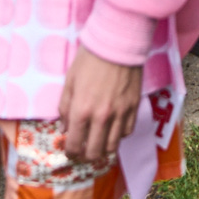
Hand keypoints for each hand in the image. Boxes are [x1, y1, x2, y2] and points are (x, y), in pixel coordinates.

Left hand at [59, 46, 142, 166]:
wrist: (118, 42)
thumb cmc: (89, 59)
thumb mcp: (70, 81)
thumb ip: (65, 108)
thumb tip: (65, 129)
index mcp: (81, 110)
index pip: (74, 146)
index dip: (70, 153)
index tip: (70, 151)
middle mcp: (101, 117)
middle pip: (95, 153)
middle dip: (86, 157)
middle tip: (83, 152)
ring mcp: (120, 114)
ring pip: (113, 147)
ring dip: (103, 148)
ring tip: (98, 142)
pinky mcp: (134, 107)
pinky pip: (127, 132)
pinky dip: (118, 135)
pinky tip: (113, 129)